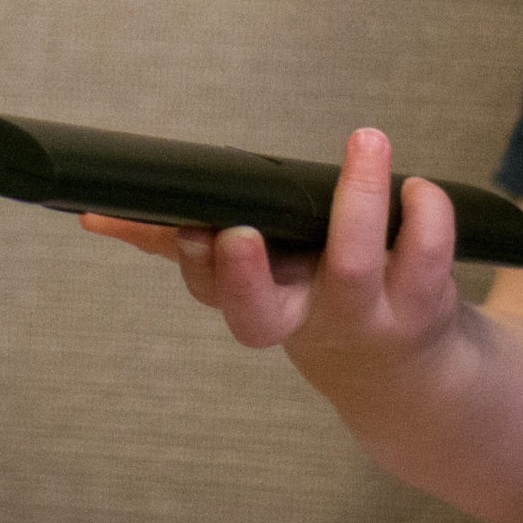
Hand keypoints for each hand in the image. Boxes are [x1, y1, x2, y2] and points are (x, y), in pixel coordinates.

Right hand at [82, 128, 463, 366]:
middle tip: (239, 230)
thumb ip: (175, 242)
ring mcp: (365, 314)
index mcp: (256, 305)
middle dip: (245, 275)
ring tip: (365, 140)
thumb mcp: (247, 283)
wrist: (407, 381)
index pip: (211, 292)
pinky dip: (427, 214)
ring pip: (356, 266)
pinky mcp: (425, 300)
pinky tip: (418, 187)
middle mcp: (304, 318)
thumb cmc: (312, 303)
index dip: (200, 265)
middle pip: (263, 315)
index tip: (192, 229)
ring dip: (359, 200)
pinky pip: (430, 254)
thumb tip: (93, 214)